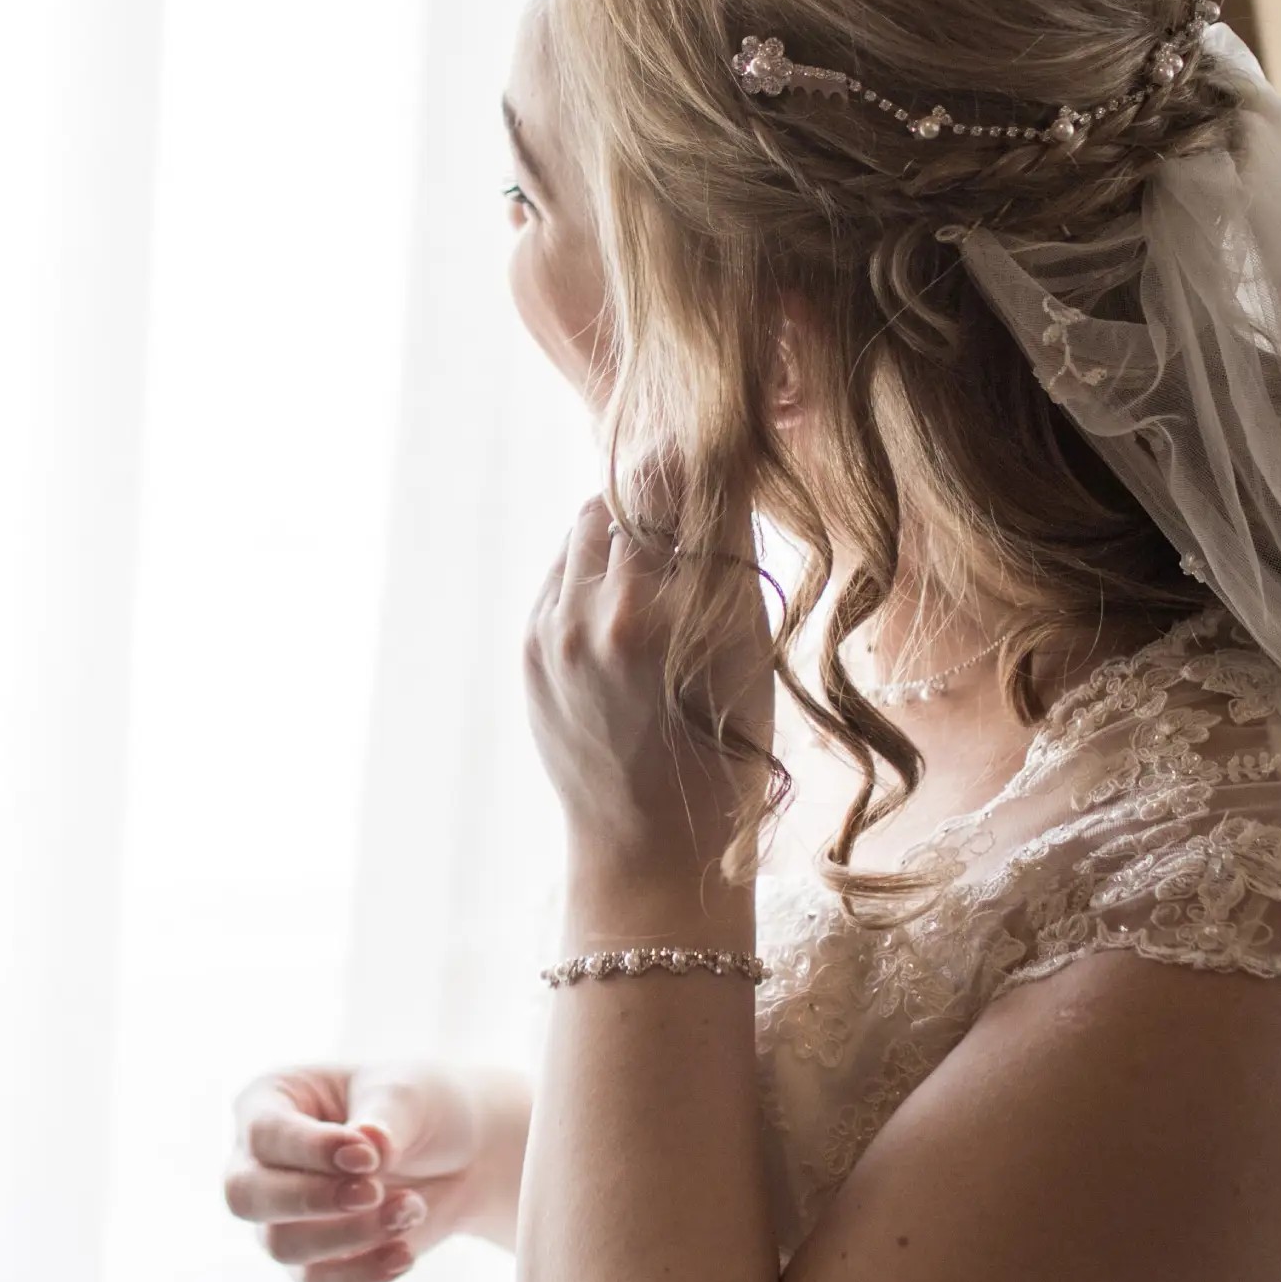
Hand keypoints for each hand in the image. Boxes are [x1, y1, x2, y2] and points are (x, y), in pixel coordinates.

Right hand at [224, 1060, 491, 1281]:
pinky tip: (404, 1254)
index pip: (264, 1132)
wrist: (462, 1155)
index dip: (311, 1149)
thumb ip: (383, 1121)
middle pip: (246, 1195)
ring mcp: (280, 1216)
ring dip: (351, 1233)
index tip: (369, 1156)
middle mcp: (262, 1161)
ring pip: (282, 1243)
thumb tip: (367, 1143)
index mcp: (271, 1100)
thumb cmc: (419, 1108)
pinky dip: (361, 1274)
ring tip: (411, 1208)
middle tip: (373, 1192)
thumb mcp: (408, 1095)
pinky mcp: (311, 1260)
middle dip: (309, 1200)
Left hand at [521, 475, 774, 878]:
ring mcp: (563, 629)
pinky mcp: (532, 645)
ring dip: (626, 517)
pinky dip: (594, 563)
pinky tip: (624, 589)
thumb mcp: (748, 652)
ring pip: (592, 521)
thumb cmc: (724, 751)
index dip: (715, 454)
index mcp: (685, 613)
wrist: (650, 845)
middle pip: (640, 491)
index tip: (726, 436)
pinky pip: (563, 568)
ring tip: (659, 540)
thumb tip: (719, 474)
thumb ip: (728, 563)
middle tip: (696, 475)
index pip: (698, 487)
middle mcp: (616, 611)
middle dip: (670, 481)